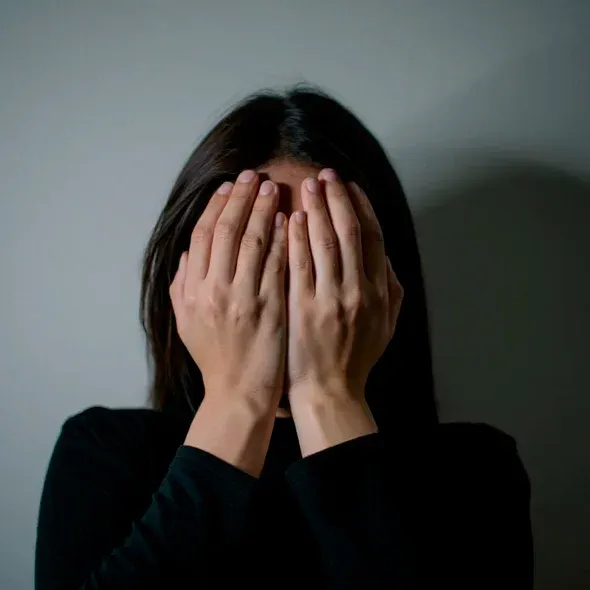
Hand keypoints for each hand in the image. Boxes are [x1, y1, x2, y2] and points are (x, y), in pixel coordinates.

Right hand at [169, 170, 287, 474]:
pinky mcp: (270, 308)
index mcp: (190, 291)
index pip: (203, 235)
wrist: (238, 393)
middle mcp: (213, 291)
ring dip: (264, 210)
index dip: (216, 206)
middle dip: (241, 198)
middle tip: (253, 175)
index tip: (229, 185)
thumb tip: (190, 250)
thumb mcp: (186, 321)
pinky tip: (291, 219)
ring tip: (274, 188)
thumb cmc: (215, 357)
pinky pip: (277, 264)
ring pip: (254, 242)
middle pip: (228, 231)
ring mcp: (243, 299)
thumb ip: (182, 284)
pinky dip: (283, 239)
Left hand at [286, 169, 402, 454]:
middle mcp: (359, 291)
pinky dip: (295, 239)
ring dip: (317, 210)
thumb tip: (386, 257)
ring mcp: (330, 300)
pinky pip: (299, 266)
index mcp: (380, 292)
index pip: (372, 237)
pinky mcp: (303, 310)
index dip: (361, 206)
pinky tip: (289, 218)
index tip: (349, 185)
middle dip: (338, 198)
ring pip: (325, 243)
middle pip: (350, 232)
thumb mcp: (386, 324)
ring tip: (307, 185)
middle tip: (325, 174)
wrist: (330, 392)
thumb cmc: (356, 358)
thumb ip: (391, 288)